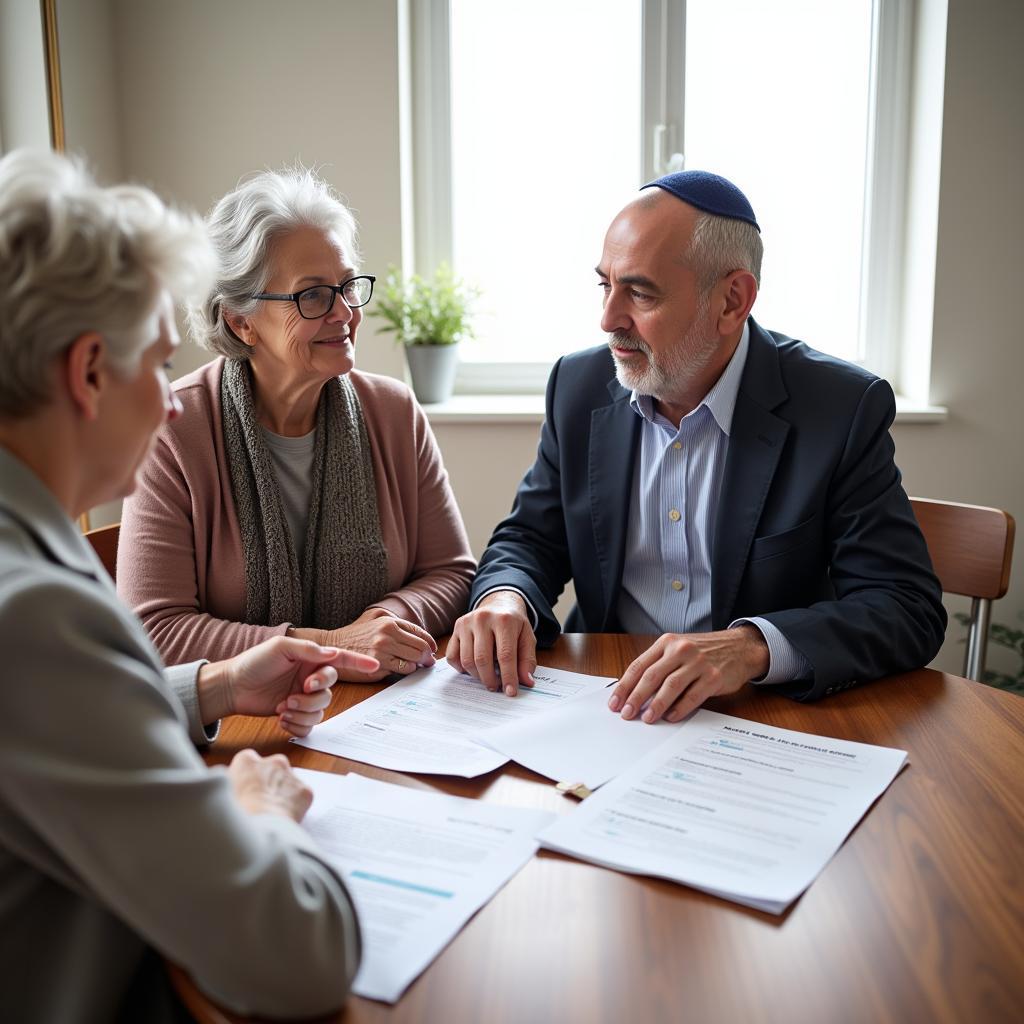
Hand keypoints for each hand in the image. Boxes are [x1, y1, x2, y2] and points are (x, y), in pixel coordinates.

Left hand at [198, 636, 379, 736]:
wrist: (231, 687)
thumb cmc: (253, 662)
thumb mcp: (281, 648)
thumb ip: (309, 650)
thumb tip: (333, 654)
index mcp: (310, 658)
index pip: (340, 660)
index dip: (358, 663)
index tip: (375, 666)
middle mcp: (310, 677)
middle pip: (331, 689)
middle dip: (315, 693)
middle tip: (298, 691)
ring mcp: (303, 697)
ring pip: (321, 709)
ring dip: (304, 710)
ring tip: (283, 706)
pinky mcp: (294, 714)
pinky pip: (309, 725)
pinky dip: (297, 724)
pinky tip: (281, 717)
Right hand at [228, 749, 311, 822]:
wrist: (259, 831)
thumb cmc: (235, 816)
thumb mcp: (220, 797)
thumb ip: (227, 786)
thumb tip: (226, 788)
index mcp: (247, 760)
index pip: (247, 764)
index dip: (246, 780)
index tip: (245, 792)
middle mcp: (271, 761)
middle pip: (270, 770)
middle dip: (267, 783)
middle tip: (260, 803)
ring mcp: (291, 775)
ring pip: (287, 783)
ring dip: (282, 794)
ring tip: (271, 813)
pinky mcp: (305, 791)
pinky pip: (300, 798)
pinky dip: (295, 807)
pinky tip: (284, 818)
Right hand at [293, 608, 437, 681]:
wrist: (331, 647)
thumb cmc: (355, 634)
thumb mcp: (374, 618)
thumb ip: (396, 623)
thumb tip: (422, 638)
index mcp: (389, 622)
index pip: (420, 633)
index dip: (429, 643)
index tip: (432, 650)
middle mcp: (387, 634)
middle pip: (421, 647)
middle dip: (428, 656)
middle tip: (429, 661)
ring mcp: (382, 650)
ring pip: (415, 659)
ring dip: (418, 664)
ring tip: (416, 665)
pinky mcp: (378, 665)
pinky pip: (403, 670)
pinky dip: (407, 670)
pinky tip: (403, 669)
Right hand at [447, 591, 535, 695]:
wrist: (499, 603)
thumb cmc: (514, 624)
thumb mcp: (527, 638)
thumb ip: (527, 660)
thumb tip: (526, 682)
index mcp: (504, 620)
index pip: (505, 655)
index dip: (508, 677)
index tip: (511, 692)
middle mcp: (483, 618)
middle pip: (482, 659)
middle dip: (490, 679)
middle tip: (497, 687)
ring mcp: (466, 622)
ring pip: (466, 660)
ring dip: (477, 676)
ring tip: (487, 678)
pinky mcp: (456, 628)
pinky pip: (453, 656)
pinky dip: (461, 668)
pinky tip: (473, 668)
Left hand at [608, 626, 769, 723]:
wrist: (739, 647)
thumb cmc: (704, 651)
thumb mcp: (678, 649)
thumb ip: (658, 665)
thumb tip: (633, 692)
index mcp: (667, 642)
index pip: (639, 666)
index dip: (624, 686)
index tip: (615, 702)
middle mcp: (681, 650)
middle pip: (651, 676)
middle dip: (635, 697)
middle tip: (626, 714)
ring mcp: (698, 663)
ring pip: (670, 687)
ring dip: (656, 705)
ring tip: (646, 718)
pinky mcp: (714, 677)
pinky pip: (692, 696)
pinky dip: (679, 709)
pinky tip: (670, 717)